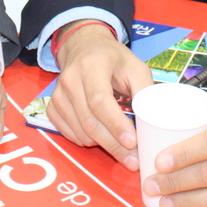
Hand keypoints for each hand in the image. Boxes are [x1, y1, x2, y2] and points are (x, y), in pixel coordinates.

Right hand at [47, 22, 152, 170]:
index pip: (100, 101)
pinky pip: (69, 134)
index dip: (115, 124)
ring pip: (80, 132)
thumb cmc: (113, 59)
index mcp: (92, 66)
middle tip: (133, 160)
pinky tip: (101, 136)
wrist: (84, 46)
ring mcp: (58, 94)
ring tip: (122, 148)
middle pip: (90, 121)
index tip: (132, 142)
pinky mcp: (53, 106)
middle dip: (113, 145)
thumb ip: (144, 90)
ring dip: (102, 145)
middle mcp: (70, 80)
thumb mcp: (135, 66)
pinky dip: (87, 141)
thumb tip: (153, 120)